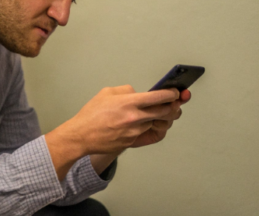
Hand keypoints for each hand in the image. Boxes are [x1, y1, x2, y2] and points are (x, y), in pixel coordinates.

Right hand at [46, 85, 180, 155]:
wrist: (81, 136)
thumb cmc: (92, 114)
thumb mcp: (107, 93)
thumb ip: (127, 91)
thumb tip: (141, 93)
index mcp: (129, 103)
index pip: (159, 97)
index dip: (172, 94)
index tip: (176, 92)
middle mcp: (134, 118)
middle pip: (165, 111)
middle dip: (174, 106)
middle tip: (176, 102)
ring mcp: (134, 132)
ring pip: (158, 123)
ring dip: (162, 118)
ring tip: (163, 112)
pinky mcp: (132, 142)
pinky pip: (149, 134)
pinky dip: (152, 128)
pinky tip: (152, 123)